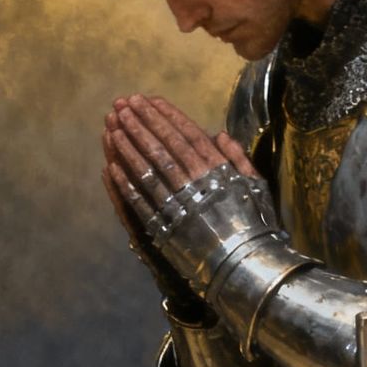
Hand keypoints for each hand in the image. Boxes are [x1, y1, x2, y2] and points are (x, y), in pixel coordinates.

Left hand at [103, 93, 257, 227]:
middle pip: (164, 146)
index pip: (187, 135)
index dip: (166, 116)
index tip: (149, 99)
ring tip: (112, 125)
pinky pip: (142, 201)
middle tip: (122, 103)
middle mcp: (197, 183)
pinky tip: (110, 166)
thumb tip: (219, 134)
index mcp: (219, 171)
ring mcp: (178, 205)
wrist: (246, 266)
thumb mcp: (256, 188)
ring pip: (149, 169)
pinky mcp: (165, 228)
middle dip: (142, 123)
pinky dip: (126, 183)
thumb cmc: (256, 226)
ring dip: (129, 146)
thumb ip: (239, 159)